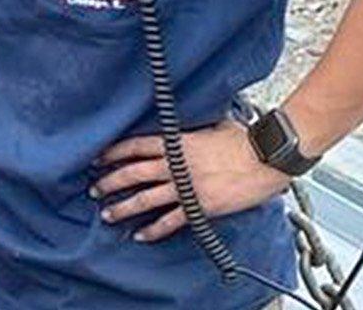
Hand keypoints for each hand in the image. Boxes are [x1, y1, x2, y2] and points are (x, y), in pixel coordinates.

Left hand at [90, 121, 291, 241]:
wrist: (268, 157)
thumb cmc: (246, 140)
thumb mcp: (213, 126)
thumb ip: (195, 130)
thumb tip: (189, 127)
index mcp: (177, 142)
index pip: (136, 146)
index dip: (113, 153)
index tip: (97, 159)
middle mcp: (176, 165)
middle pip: (133, 173)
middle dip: (109, 182)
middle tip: (94, 190)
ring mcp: (187, 187)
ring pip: (145, 199)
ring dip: (123, 208)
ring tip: (107, 214)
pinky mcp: (201, 207)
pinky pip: (171, 221)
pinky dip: (154, 230)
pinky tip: (141, 236)